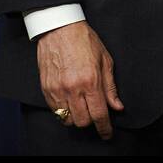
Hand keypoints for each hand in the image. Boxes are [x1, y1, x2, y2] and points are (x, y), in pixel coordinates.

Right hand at [36, 20, 123, 138]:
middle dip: (91, 121)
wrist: (60, 28)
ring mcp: (57, 90)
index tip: (107, 133)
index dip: (104, 128)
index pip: (99, 114)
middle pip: (82, 121)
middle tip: (94, 112)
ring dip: (76, 117)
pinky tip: (69, 101)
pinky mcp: (46, 89)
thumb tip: (117, 106)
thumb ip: (110, 87)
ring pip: (67, 119)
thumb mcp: (105, 60)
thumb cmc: (84, 41)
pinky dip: (63, 111)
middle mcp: (73, 88)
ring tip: (81, 106)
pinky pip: (54, 111)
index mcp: (91, 81)